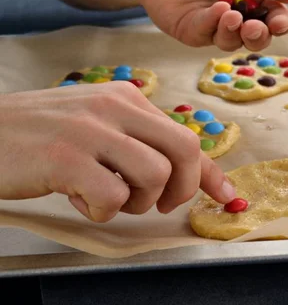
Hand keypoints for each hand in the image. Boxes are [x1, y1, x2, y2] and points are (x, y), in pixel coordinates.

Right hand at [0, 83, 235, 221]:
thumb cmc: (41, 134)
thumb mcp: (98, 126)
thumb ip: (138, 141)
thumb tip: (183, 172)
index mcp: (127, 98)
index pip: (185, 133)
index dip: (210, 170)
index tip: (226, 194)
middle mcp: (115, 106)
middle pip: (185, 148)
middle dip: (183, 187)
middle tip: (158, 204)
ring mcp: (92, 129)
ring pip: (155, 174)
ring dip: (136, 201)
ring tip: (105, 196)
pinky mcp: (67, 156)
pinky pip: (112, 195)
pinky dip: (101, 209)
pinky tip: (77, 197)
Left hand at [130, 0, 287, 51]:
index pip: (276, 15)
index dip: (281, 23)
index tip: (278, 22)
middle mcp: (240, 14)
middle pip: (260, 37)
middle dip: (261, 36)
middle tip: (254, 27)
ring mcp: (217, 27)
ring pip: (235, 43)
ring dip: (237, 33)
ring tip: (232, 15)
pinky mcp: (195, 33)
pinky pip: (210, 36)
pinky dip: (215, 24)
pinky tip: (217, 9)